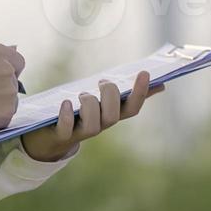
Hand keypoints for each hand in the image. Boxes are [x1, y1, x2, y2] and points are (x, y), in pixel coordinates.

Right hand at [0, 43, 24, 130]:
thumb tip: (11, 49)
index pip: (17, 60)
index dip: (9, 69)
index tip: (0, 76)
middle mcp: (6, 70)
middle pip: (13, 80)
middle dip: (2, 87)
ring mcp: (9, 91)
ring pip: (10, 99)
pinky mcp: (7, 111)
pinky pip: (6, 114)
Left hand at [20, 70, 164, 162]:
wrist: (50, 138)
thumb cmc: (80, 114)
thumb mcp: (104, 102)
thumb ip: (129, 94)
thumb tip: (161, 85)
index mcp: (110, 115)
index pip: (132, 108)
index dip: (141, 92)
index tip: (145, 72)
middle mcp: (99, 126)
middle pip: (113, 117)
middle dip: (111, 97)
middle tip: (102, 82)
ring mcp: (81, 132)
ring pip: (93, 126)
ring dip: (90, 105)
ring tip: (82, 94)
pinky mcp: (61, 135)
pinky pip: (66, 129)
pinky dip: (67, 116)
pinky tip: (65, 103)